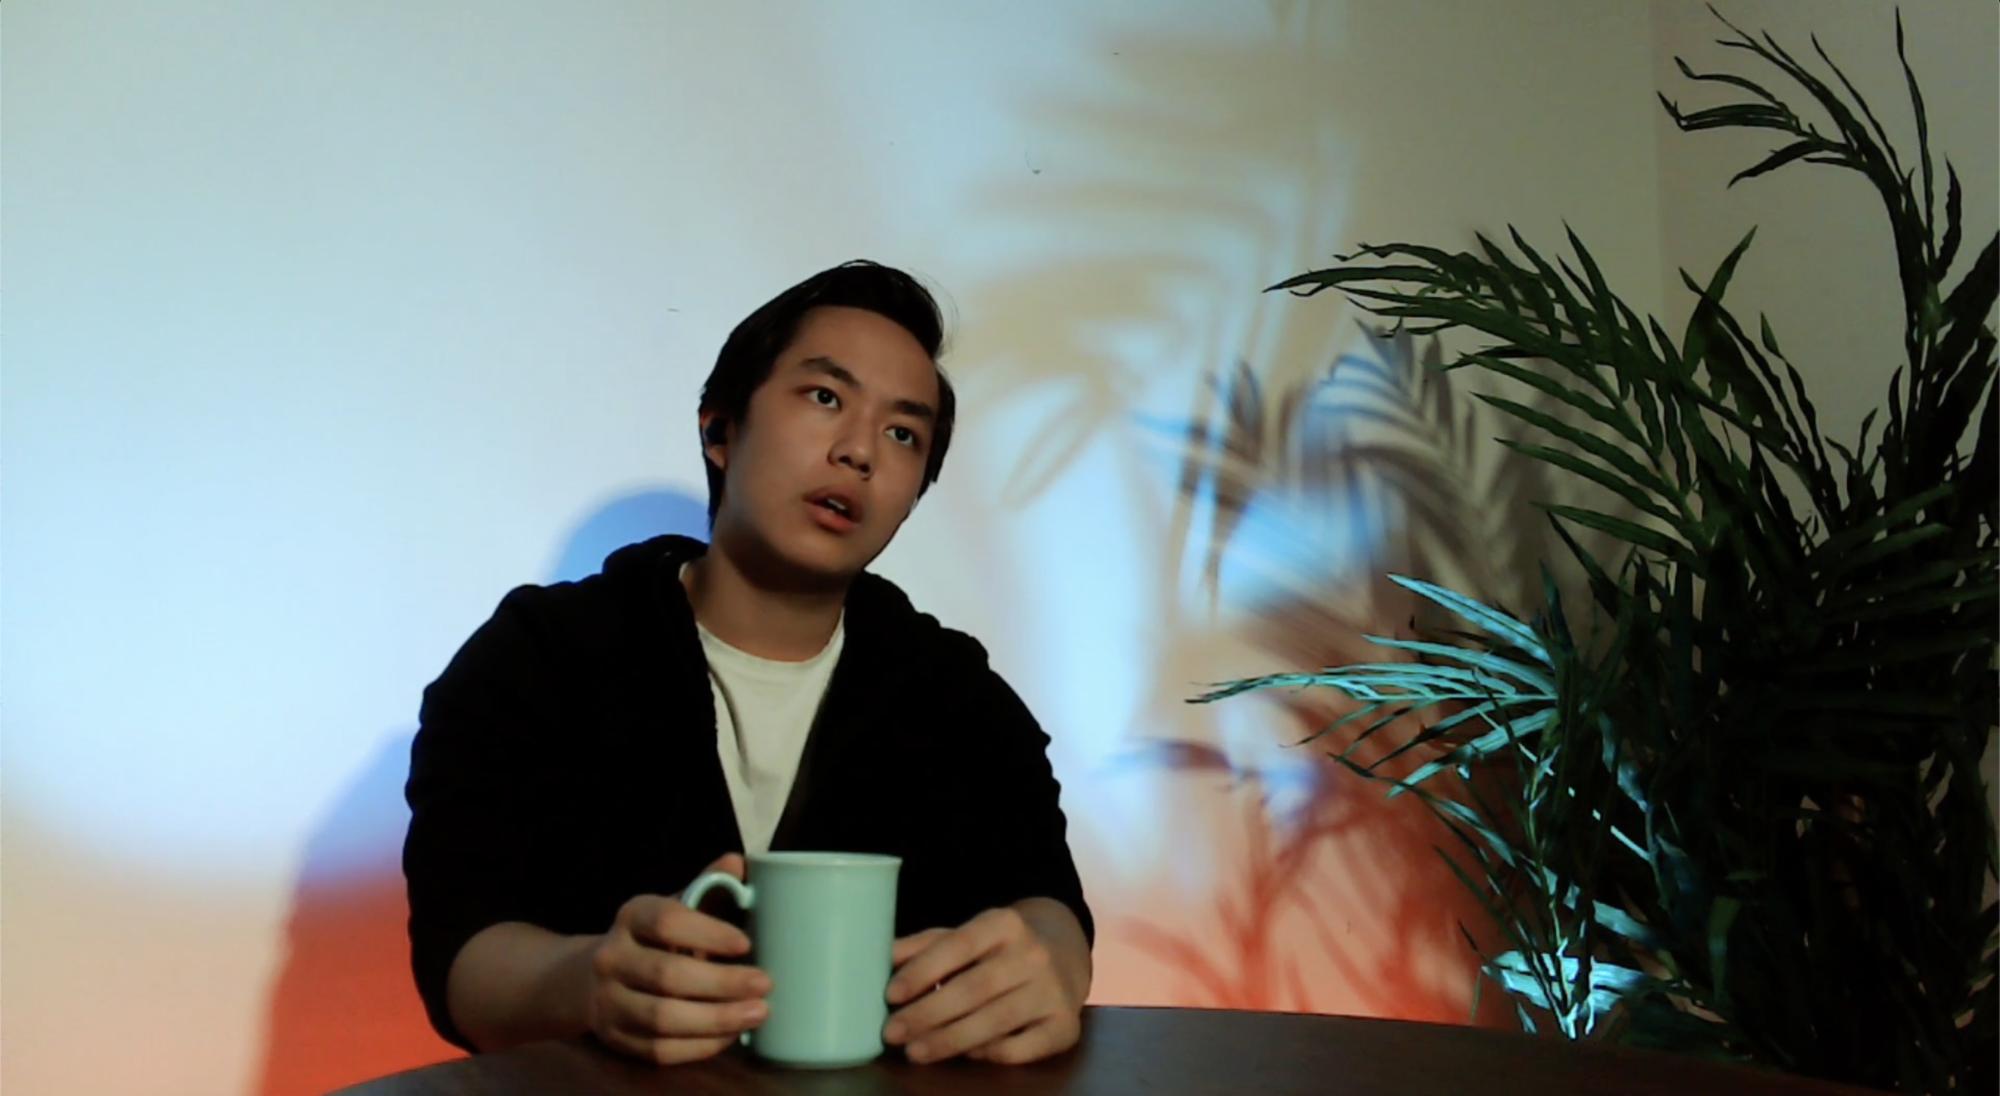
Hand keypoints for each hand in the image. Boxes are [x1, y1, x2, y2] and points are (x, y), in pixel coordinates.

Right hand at [585, 853, 770, 1064]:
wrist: (591, 979)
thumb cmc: (651, 938)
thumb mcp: (673, 906)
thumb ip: (707, 886)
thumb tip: (739, 862)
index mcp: (632, 917)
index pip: (666, 921)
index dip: (707, 933)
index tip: (746, 943)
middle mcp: (613, 958)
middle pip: (667, 976)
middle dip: (722, 983)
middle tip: (765, 984)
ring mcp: (609, 1002)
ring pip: (662, 1018)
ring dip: (716, 1019)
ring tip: (758, 1013)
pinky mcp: (616, 1039)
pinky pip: (660, 1050)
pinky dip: (700, 1046)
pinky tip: (732, 1035)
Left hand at [881, 905, 1085, 1064]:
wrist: (1066, 952)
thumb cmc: (1002, 946)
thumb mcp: (968, 935)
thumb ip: (927, 946)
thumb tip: (881, 959)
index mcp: (1006, 923)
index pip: (958, 945)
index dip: (922, 971)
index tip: (890, 995)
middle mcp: (1034, 954)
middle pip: (974, 988)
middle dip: (927, 1014)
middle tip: (892, 1033)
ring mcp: (1054, 991)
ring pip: (996, 1021)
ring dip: (949, 1040)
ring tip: (915, 1051)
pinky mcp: (1066, 1026)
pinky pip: (1022, 1048)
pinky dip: (990, 1054)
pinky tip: (966, 1055)